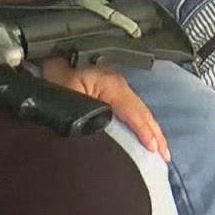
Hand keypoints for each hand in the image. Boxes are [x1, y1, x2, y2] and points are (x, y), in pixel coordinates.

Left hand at [45, 61, 168, 161]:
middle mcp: (118, 84)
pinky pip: (132, 111)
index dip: (144, 130)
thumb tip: (101, 130)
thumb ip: (85, 110)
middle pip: (142, 111)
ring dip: (152, 131)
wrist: (48, 57)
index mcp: (110, 82)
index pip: (133, 110)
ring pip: (139, 111)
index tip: (153, 150)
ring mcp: (116, 87)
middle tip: (165, 157)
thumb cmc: (56, 73)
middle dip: (156, 134)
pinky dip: (143, 125)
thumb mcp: (67, 91)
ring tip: (162, 152)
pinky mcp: (111, 92)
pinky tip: (147, 138)